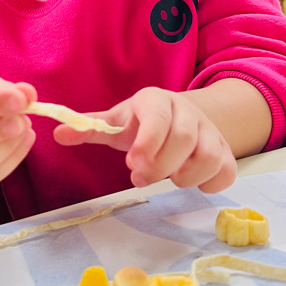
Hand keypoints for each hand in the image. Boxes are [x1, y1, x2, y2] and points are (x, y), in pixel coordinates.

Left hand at [54, 87, 236, 193]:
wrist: (181, 115)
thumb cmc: (142, 122)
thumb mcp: (117, 122)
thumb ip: (90, 129)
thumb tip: (58, 133)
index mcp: (158, 101)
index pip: (158, 117)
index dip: (147, 143)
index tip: (132, 166)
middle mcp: (188, 113)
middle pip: (184, 139)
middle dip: (160, 166)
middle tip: (141, 177)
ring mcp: (211, 132)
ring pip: (210, 156)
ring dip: (185, 176)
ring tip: (168, 178)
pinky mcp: (226, 153)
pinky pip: (227, 172)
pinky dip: (210, 183)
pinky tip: (192, 182)